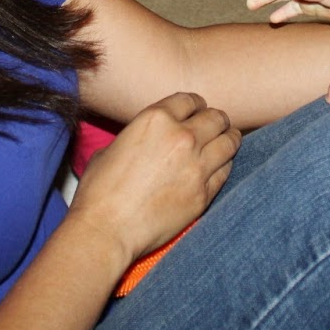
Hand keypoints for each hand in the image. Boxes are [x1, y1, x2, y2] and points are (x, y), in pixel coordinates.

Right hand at [68, 92, 239, 260]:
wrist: (107, 229)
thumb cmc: (100, 189)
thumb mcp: (112, 147)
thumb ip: (139, 135)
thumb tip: (150, 139)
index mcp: (156, 119)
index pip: (190, 100)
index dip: (195, 105)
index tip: (196, 111)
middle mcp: (182, 137)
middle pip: (216, 118)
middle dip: (216, 120)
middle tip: (215, 126)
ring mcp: (197, 166)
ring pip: (229, 142)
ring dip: (228, 139)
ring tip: (226, 142)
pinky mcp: (204, 194)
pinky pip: (226, 171)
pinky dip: (224, 166)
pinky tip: (218, 167)